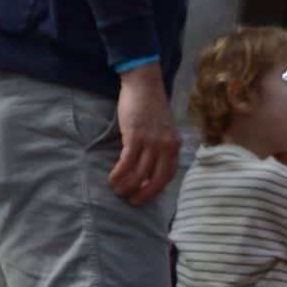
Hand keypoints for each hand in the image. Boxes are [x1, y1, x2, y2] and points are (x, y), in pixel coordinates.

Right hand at [109, 66, 180, 204]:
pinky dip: (118, 174)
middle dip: (143, 194)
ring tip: (118, 190)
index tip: (146, 196)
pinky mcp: (135, 136)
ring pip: (140, 174)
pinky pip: (127, 163)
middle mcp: (167, 145)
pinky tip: (112, 178)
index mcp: (175, 144)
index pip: (169, 175)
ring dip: (127, 186)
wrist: (145, 84)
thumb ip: (162, 146)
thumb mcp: (164, 128)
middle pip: (156, 179)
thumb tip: (151, 167)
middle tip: (131, 201)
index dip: (157, 189)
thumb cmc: (151, 107)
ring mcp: (152, 141)